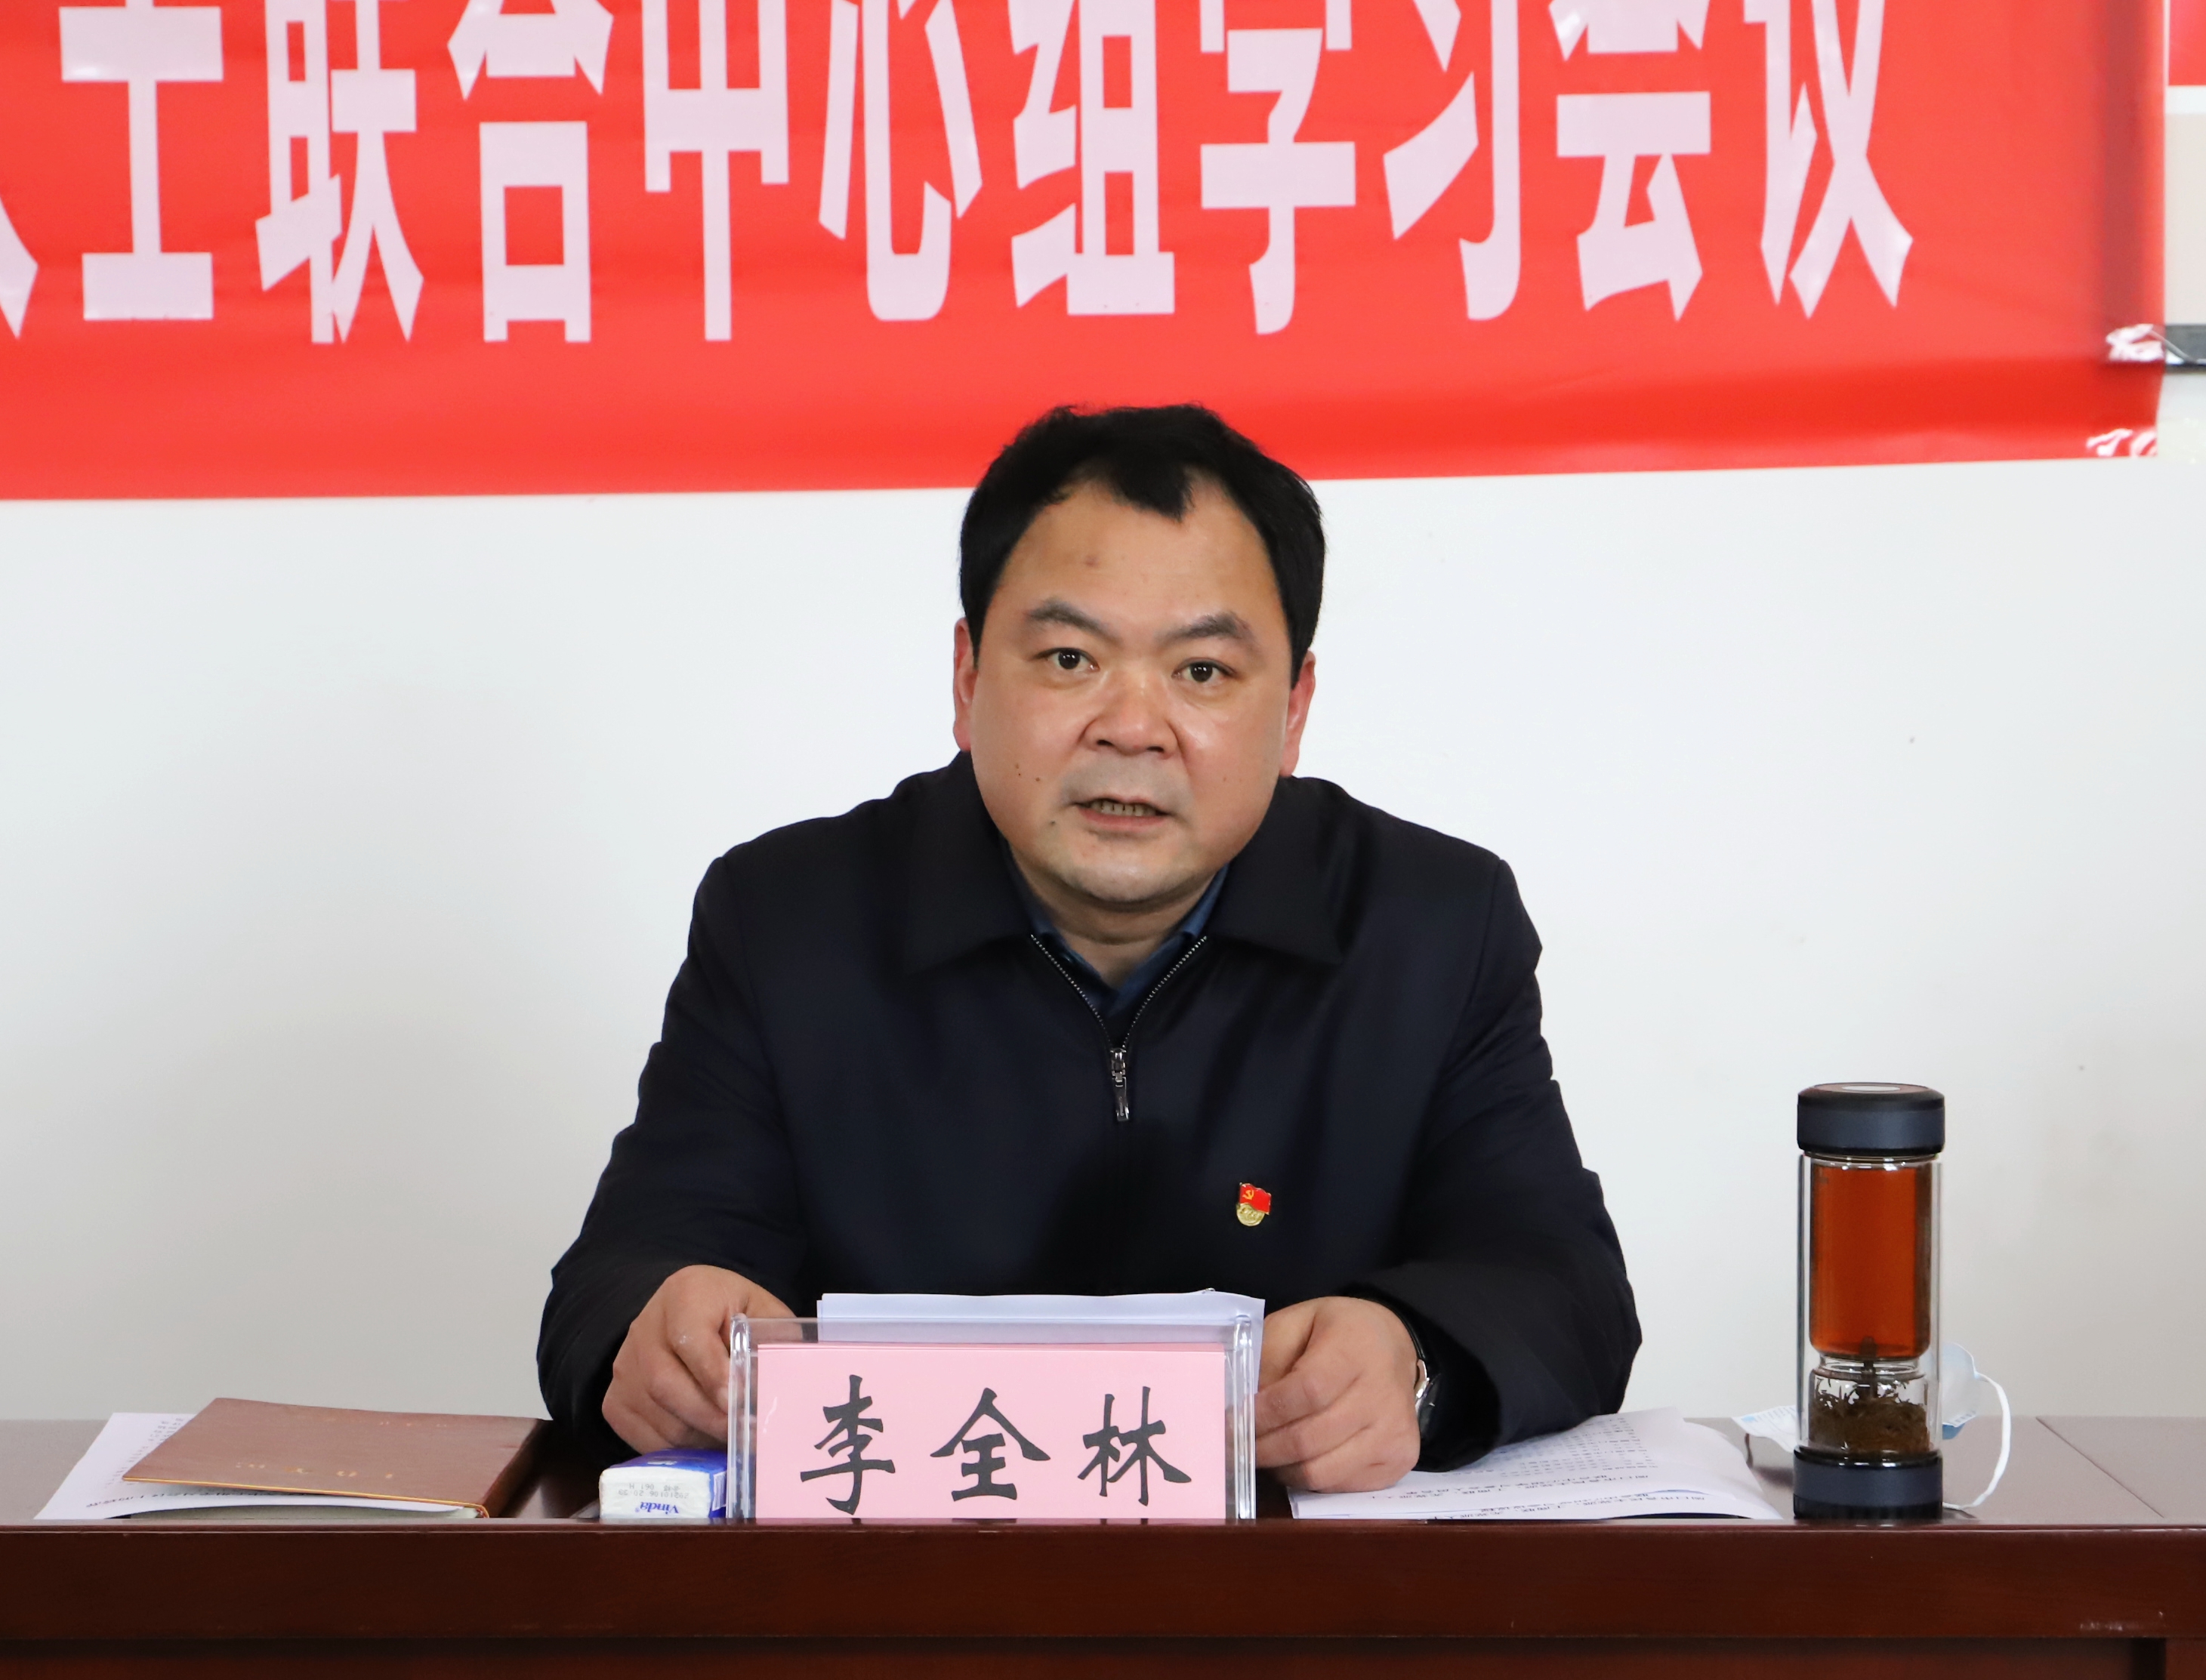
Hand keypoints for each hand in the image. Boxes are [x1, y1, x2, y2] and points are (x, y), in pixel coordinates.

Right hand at [603, 1265, 792, 1451]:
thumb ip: (772, 1340)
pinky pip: (644, 1438)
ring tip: (733, 1445)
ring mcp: (624, 1367)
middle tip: (743, 1436)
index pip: (689, 1338)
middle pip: (664, 1383)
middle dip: (709, 1417)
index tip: (736, 1401)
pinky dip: (678, 1451)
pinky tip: (707, 1447)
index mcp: (684, 1294)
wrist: (688, 1314)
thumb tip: (781, 1388)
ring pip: (656, 1416)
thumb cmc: (734, 1315)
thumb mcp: (761, 1313)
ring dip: (697, 1438)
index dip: (712, 1374)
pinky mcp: (616, 1401)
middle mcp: (644, 1328)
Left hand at [1254, 1296, 1421, 1491]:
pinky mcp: (1399, 1459)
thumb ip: (1268, 1357)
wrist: (1392, 1346)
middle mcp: (1383, 1394)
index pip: (1307, 1392)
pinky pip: (1340, 1486)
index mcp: (1356, 1348)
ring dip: (1281, 1469)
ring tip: (1263, 1454)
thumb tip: (1242, 1405)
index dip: (1266, 1413)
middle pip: (1310, 1439)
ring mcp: (1395, 1432)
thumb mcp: (1296, 1322)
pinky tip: (1295, 1460)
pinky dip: (1308, 1480)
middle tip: (1237, 1445)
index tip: (1234, 1419)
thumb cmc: (1336, 1334)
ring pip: (1322, 1473)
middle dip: (1264, 1448)